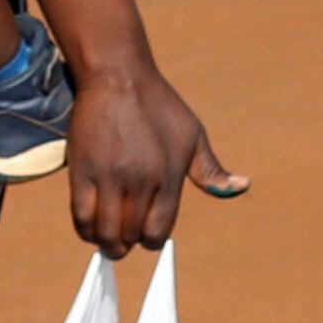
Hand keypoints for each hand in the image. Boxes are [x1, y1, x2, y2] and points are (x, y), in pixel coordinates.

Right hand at [62, 47, 240, 253]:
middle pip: (131, 234)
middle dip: (129, 244)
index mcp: (169, 174)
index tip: (148, 238)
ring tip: (108, 243)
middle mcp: (140, 179)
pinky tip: (91, 228)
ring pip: (105, 231)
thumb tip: (242, 186)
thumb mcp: (193, 134)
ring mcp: (109, 176)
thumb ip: (212, 169)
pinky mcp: (81, 170)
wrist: (118, 78)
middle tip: (125, 243)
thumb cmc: (159, 106)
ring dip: (107, 244)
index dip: (153, 242)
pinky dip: (85, 230)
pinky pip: (80, 215)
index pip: (159, 229)